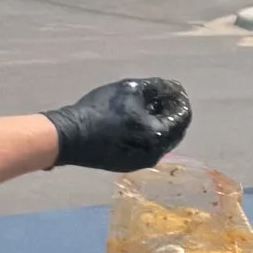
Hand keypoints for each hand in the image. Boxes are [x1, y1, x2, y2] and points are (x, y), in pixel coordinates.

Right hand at [45, 74, 192, 174]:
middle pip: (175, 131)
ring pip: (161, 140)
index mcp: (159, 136)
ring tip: (149, 106)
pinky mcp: (128, 164)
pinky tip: (137, 120)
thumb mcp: (132, 89)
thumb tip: (175, 89)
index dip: (180, 100)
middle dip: (171, 112)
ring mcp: (141, 162)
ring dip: (160, 122)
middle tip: (162, 96)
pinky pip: (148, 147)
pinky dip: (149, 132)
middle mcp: (155, 154)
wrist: (70, 137)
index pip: (183, 117)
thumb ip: (158, 87)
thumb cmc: (101, 110)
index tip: (172, 89)